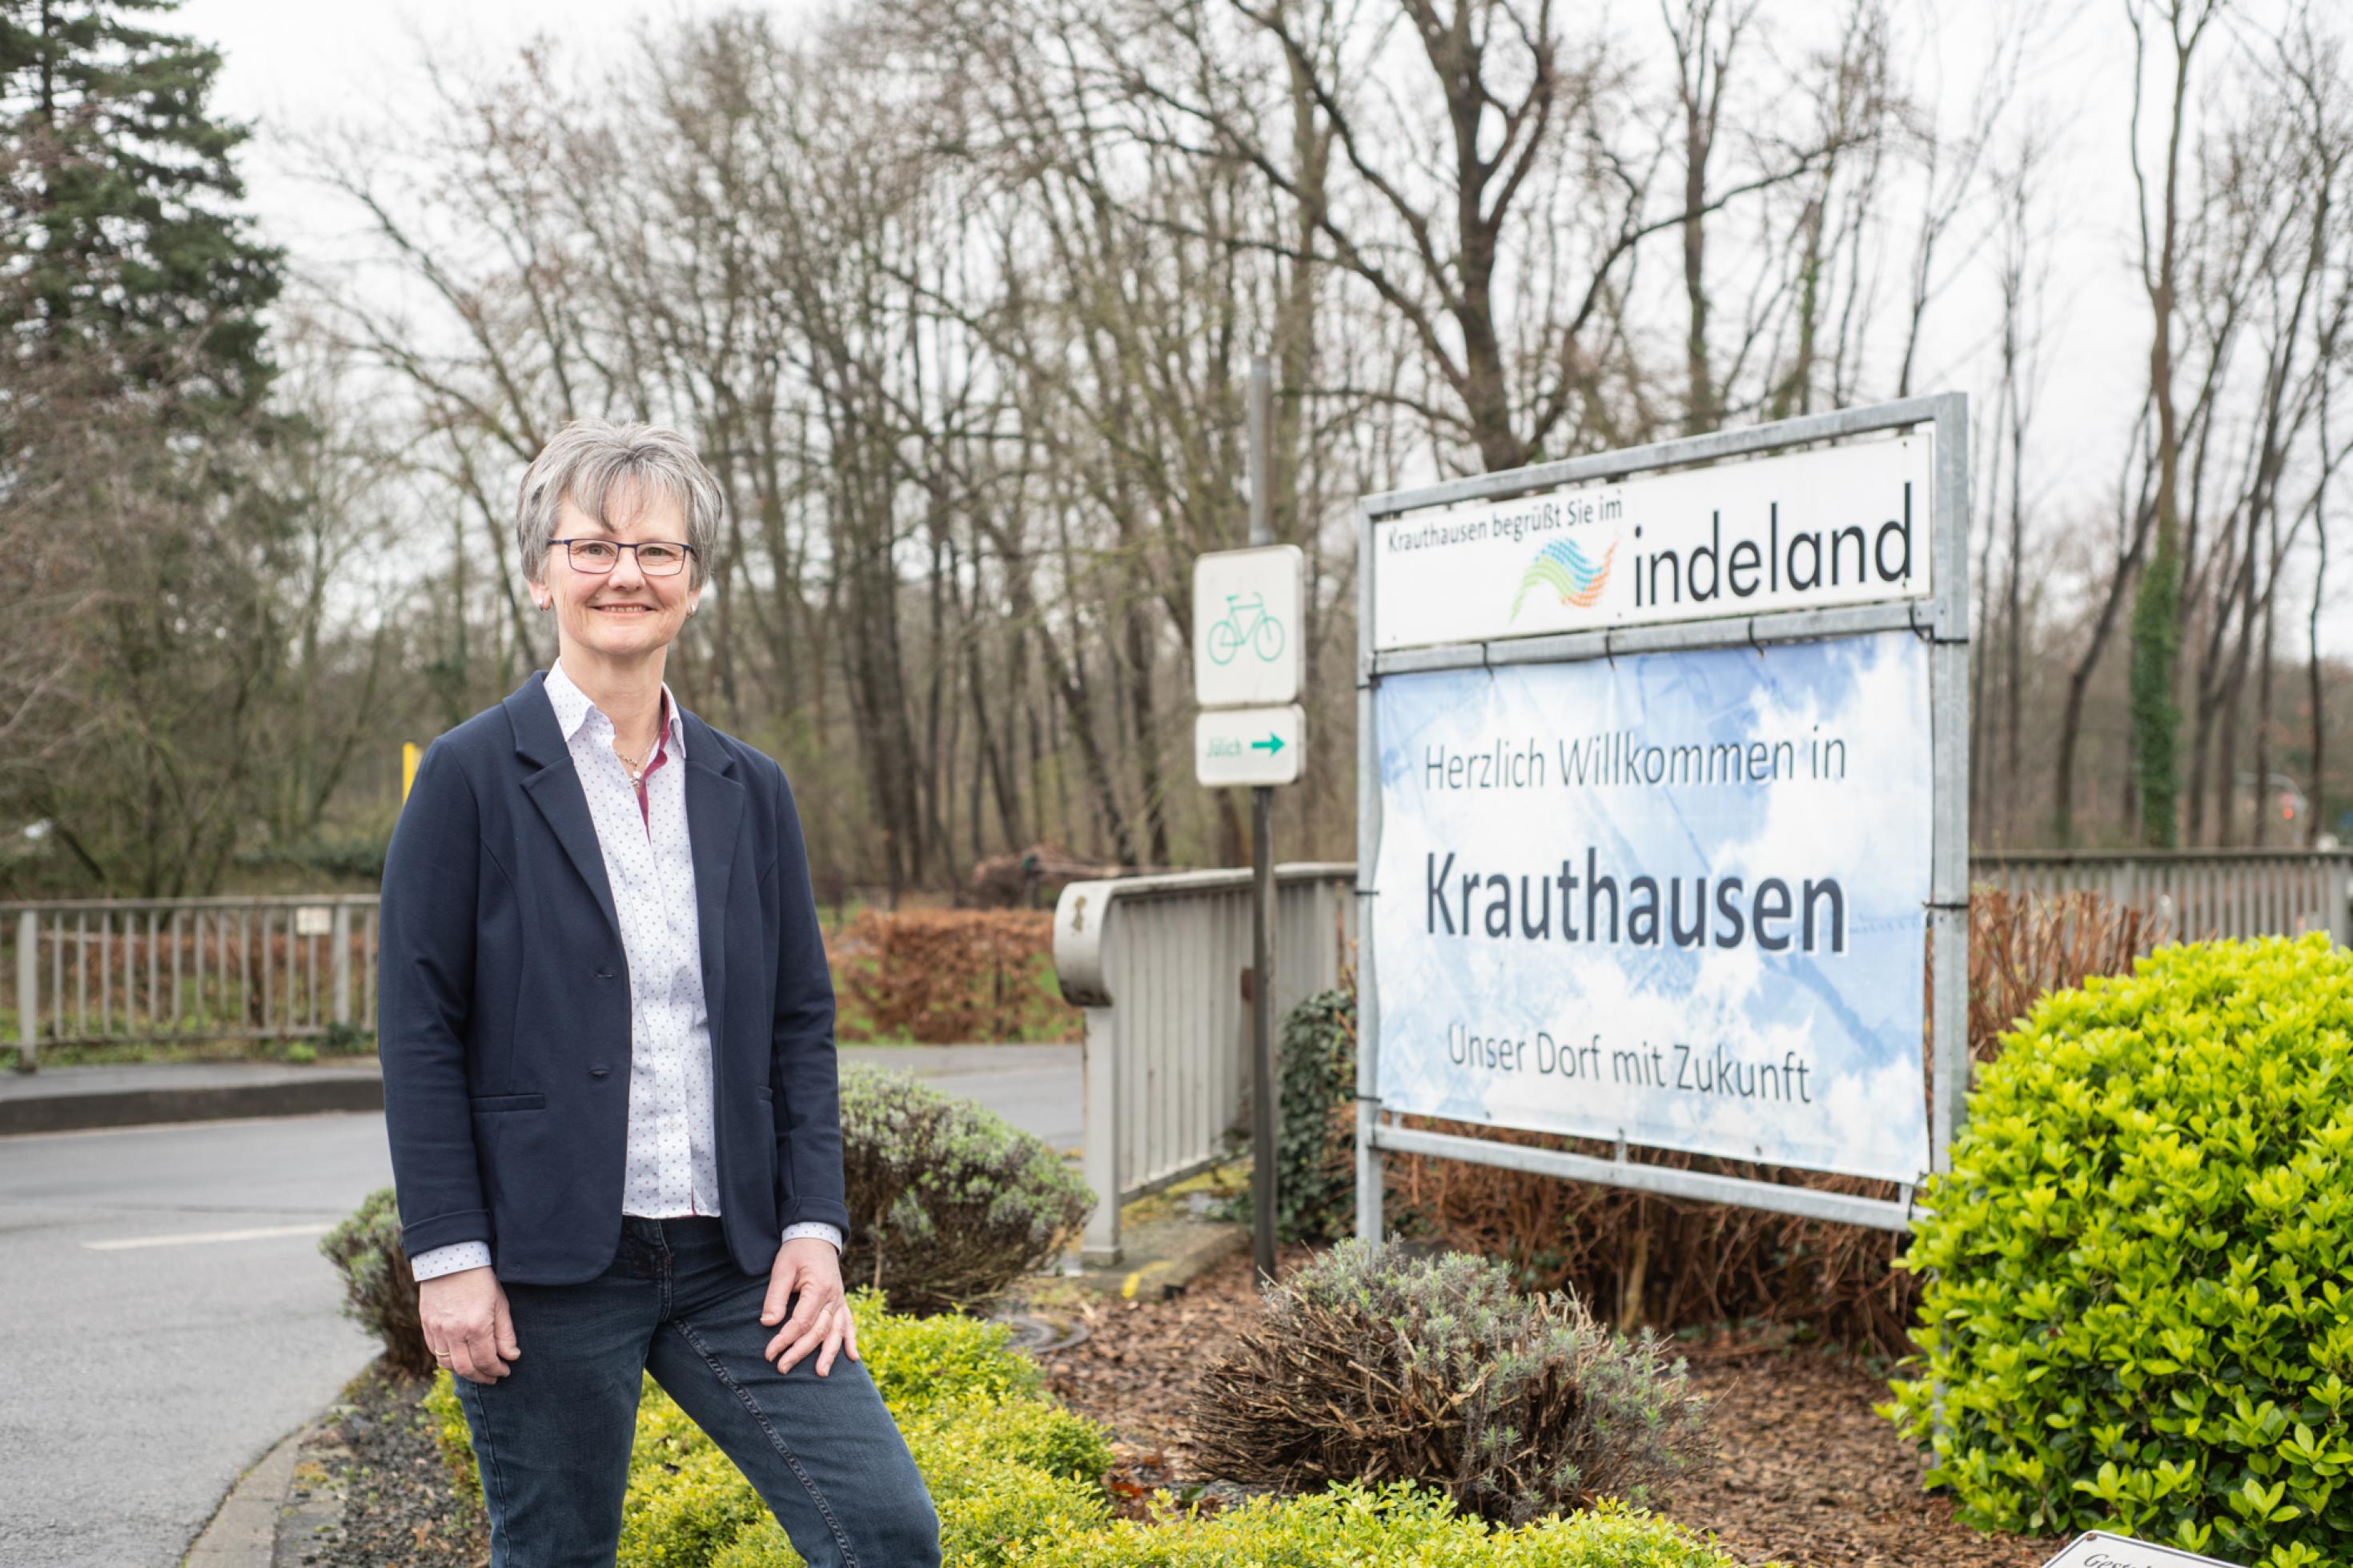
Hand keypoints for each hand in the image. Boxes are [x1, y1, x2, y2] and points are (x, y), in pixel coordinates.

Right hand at [419, 1267, 519, 1384]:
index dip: (497, 1370)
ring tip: (477, 1370)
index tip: (505, 1371)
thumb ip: (505, 1333)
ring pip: (447, 1364)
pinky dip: (447, 1360)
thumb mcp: (500, 1304)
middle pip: (466, 1368)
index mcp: (476, 1327)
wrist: (451, 1259)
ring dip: (464, 1371)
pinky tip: (460, 1357)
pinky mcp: (426, 1325)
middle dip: (482, 1377)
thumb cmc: (481, 1280)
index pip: (486, 1361)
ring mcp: (437, 1330)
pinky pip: (435, 1351)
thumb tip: (511, 1356)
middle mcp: (454, 1332)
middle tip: (492, 1377)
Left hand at [761, 1236, 858, 1376]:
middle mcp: (833, 1297)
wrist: (816, 1235)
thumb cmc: (797, 1251)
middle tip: (782, 1368)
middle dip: (800, 1352)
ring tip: (821, 1373)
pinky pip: (849, 1324)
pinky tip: (853, 1357)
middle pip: (818, 1331)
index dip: (785, 1339)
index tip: (769, 1353)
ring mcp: (840, 1300)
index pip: (801, 1322)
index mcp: (818, 1288)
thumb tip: (768, 1323)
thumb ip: (775, 1296)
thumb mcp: (782, 1268)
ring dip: (829, 1353)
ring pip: (836, 1332)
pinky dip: (850, 1340)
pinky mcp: (841, 1301)